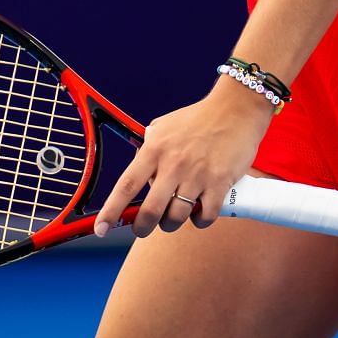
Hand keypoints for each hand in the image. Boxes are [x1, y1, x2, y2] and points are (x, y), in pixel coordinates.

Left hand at [94, 80, 273, 238]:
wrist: (236, 108)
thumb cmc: (199, 118)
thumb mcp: (165, 126)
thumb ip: (149, 148)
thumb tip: (138, 174)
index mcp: (154, 149)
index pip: (126, 186)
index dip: (111, 211)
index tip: (101, 229)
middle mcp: (173, 164)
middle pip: (150, 211)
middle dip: (143, 228)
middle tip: (143, 229)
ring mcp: (197, 175)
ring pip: (176, 218)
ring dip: (172, 223)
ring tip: (176, 215)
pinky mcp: (220, 183)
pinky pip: (205, 216)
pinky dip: (200, 220)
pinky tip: (200, 211)